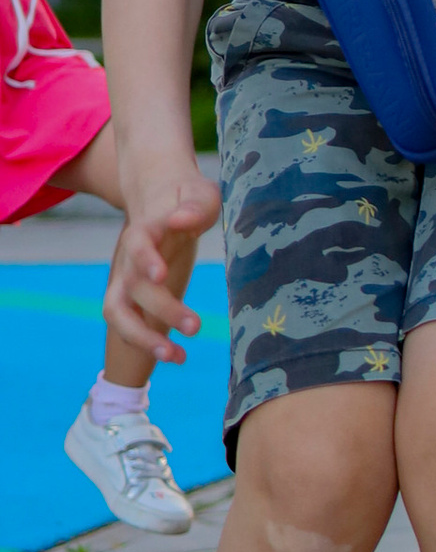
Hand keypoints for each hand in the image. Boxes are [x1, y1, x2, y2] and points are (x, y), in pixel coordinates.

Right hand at [104, 167, 219, 366]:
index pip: (138, 243)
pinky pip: (132, 324)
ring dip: (142, 337)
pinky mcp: (133, 297)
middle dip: (162, 308)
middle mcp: (129, 258)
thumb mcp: (201, 194)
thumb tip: (180, 219)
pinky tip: (180, 356)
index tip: (160, 275)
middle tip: (195, 326)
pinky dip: (150, 342)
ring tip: (176, 357)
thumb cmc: (188, 199)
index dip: (145, 259)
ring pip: (118, 312)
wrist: (162, 199)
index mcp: (145, 229)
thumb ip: (195, 207)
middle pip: (133, 286)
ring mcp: (126, 279)